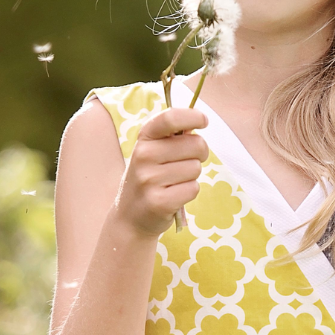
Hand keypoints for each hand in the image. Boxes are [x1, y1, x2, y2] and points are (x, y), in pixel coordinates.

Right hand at [114, 107, 207, 236]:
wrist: (130, 217)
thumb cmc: (150, 179)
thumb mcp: (153, 152)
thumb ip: (173, 137)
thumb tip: (198, 122)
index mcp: (144, 138)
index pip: (171, 118)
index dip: (193, 116)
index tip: (203, 121)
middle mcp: (144, 156)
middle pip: (195, 144)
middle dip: (200, 153)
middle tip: (188, 162)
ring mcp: (150, 179)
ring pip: (195, 168)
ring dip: (192, 176)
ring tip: (175, 182)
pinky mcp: (159, 202)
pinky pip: (193, 189)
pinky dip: (189, 192)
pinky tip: (174, 196)